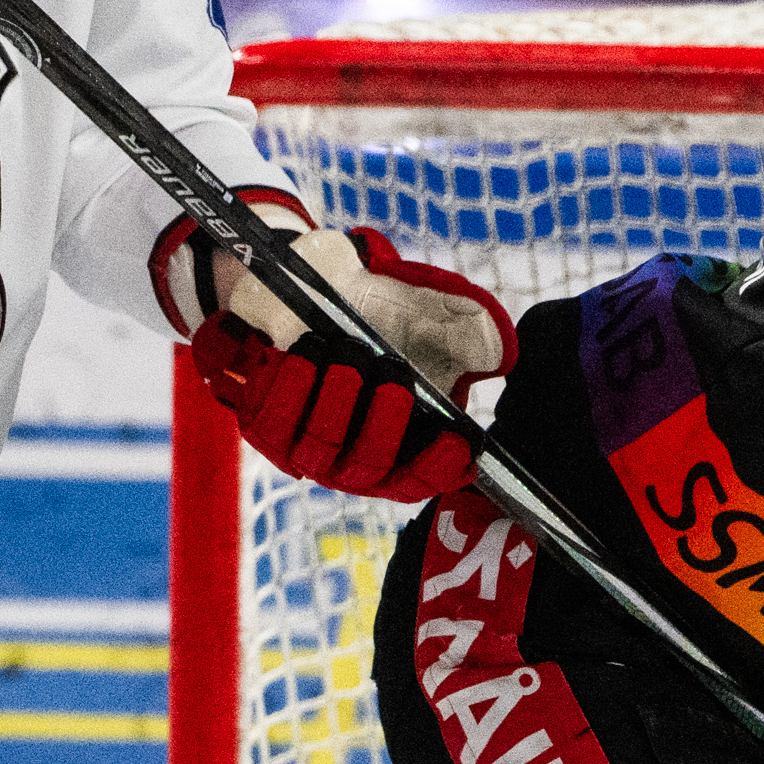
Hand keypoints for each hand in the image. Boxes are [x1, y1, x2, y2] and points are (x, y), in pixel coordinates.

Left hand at [187, 222, 512, 501]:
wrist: (314, 284)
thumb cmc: (386, 309)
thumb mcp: (438, 314)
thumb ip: (475, 333)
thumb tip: (498, 354)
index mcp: (408, 447)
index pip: (428, 479)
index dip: (443, 467)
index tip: (460, 437)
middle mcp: (359, 462)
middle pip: (372, 468)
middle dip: (384, 422)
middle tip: (392, 371)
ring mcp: (310, 451)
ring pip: (322, 448)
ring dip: (335, 400)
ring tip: (343, 351)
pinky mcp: (266, 430)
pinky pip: (274, 425)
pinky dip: (290, 388)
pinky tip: (304, 353)